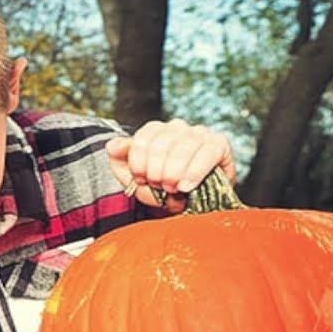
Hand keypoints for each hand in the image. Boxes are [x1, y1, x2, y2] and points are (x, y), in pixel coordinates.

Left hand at [105, 119, 236, 213]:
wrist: (187, 204)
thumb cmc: (160, 188)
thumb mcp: (134, 177)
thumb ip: (120, 159)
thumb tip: (113, 145)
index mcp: (155, 130)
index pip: (143, 138)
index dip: (139, 163)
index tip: (140, 180)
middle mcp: (177, 127)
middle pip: (162, 143)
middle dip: (157, 171)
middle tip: (159, 186)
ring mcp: (199, 133)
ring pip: (184, 147)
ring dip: (175, 172)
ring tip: (172, 189)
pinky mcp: (219, 144)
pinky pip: (207, 153)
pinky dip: (195, 171)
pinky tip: (186, 186)